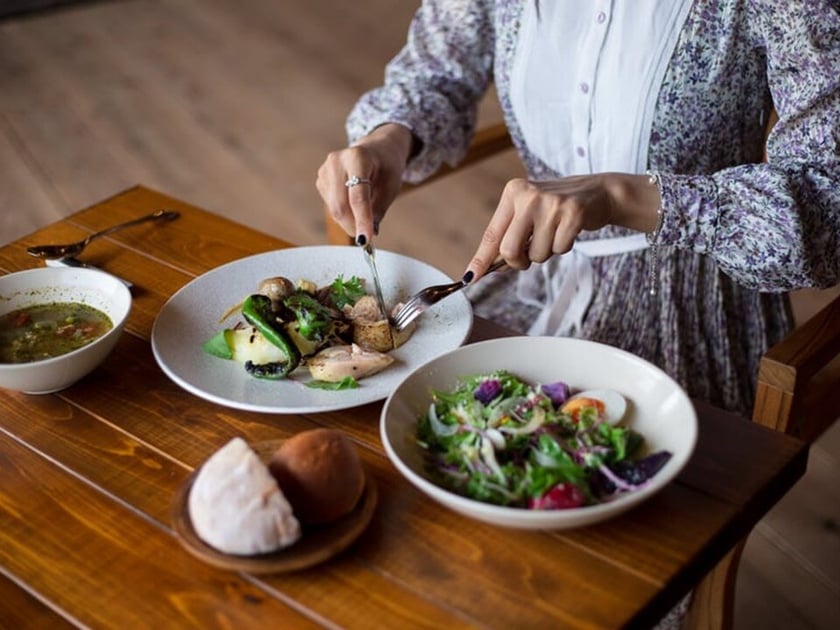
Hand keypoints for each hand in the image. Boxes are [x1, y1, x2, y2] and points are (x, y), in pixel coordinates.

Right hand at [316, 124, 413, 242]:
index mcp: (357, 157)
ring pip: (333, 209)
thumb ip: (379, 209)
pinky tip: (355, 205)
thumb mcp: (392, 186)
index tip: (366, 240)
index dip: (362, 220)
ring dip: (349, 222)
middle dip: (353, 226)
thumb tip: (368, 234)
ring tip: (365, 217)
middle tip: (367, 237)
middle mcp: (336, 161)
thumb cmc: (387, 166)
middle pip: (340, 205)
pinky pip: (330, 206)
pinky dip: (344, 214)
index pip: (357, 196)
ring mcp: (325, 170)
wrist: (377, 149)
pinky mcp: (321, 180)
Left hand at [462, 173, 659, 280]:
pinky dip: (563, 247)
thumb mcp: (527, 214)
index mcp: (513, 193)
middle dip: (519, 262)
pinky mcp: (573, 213)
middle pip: (509, 250)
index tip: (470, 278)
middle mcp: (528, 195)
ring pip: (537, 254)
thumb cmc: (555, 209)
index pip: (492, 234)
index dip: (481, 259)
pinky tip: (568, 231)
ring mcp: (551, 203)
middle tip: (529, 255)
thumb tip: (484, 268)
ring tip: (554, 233)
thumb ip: (508, 236)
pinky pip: (559, 249)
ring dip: (546, 252)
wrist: (596, 192)